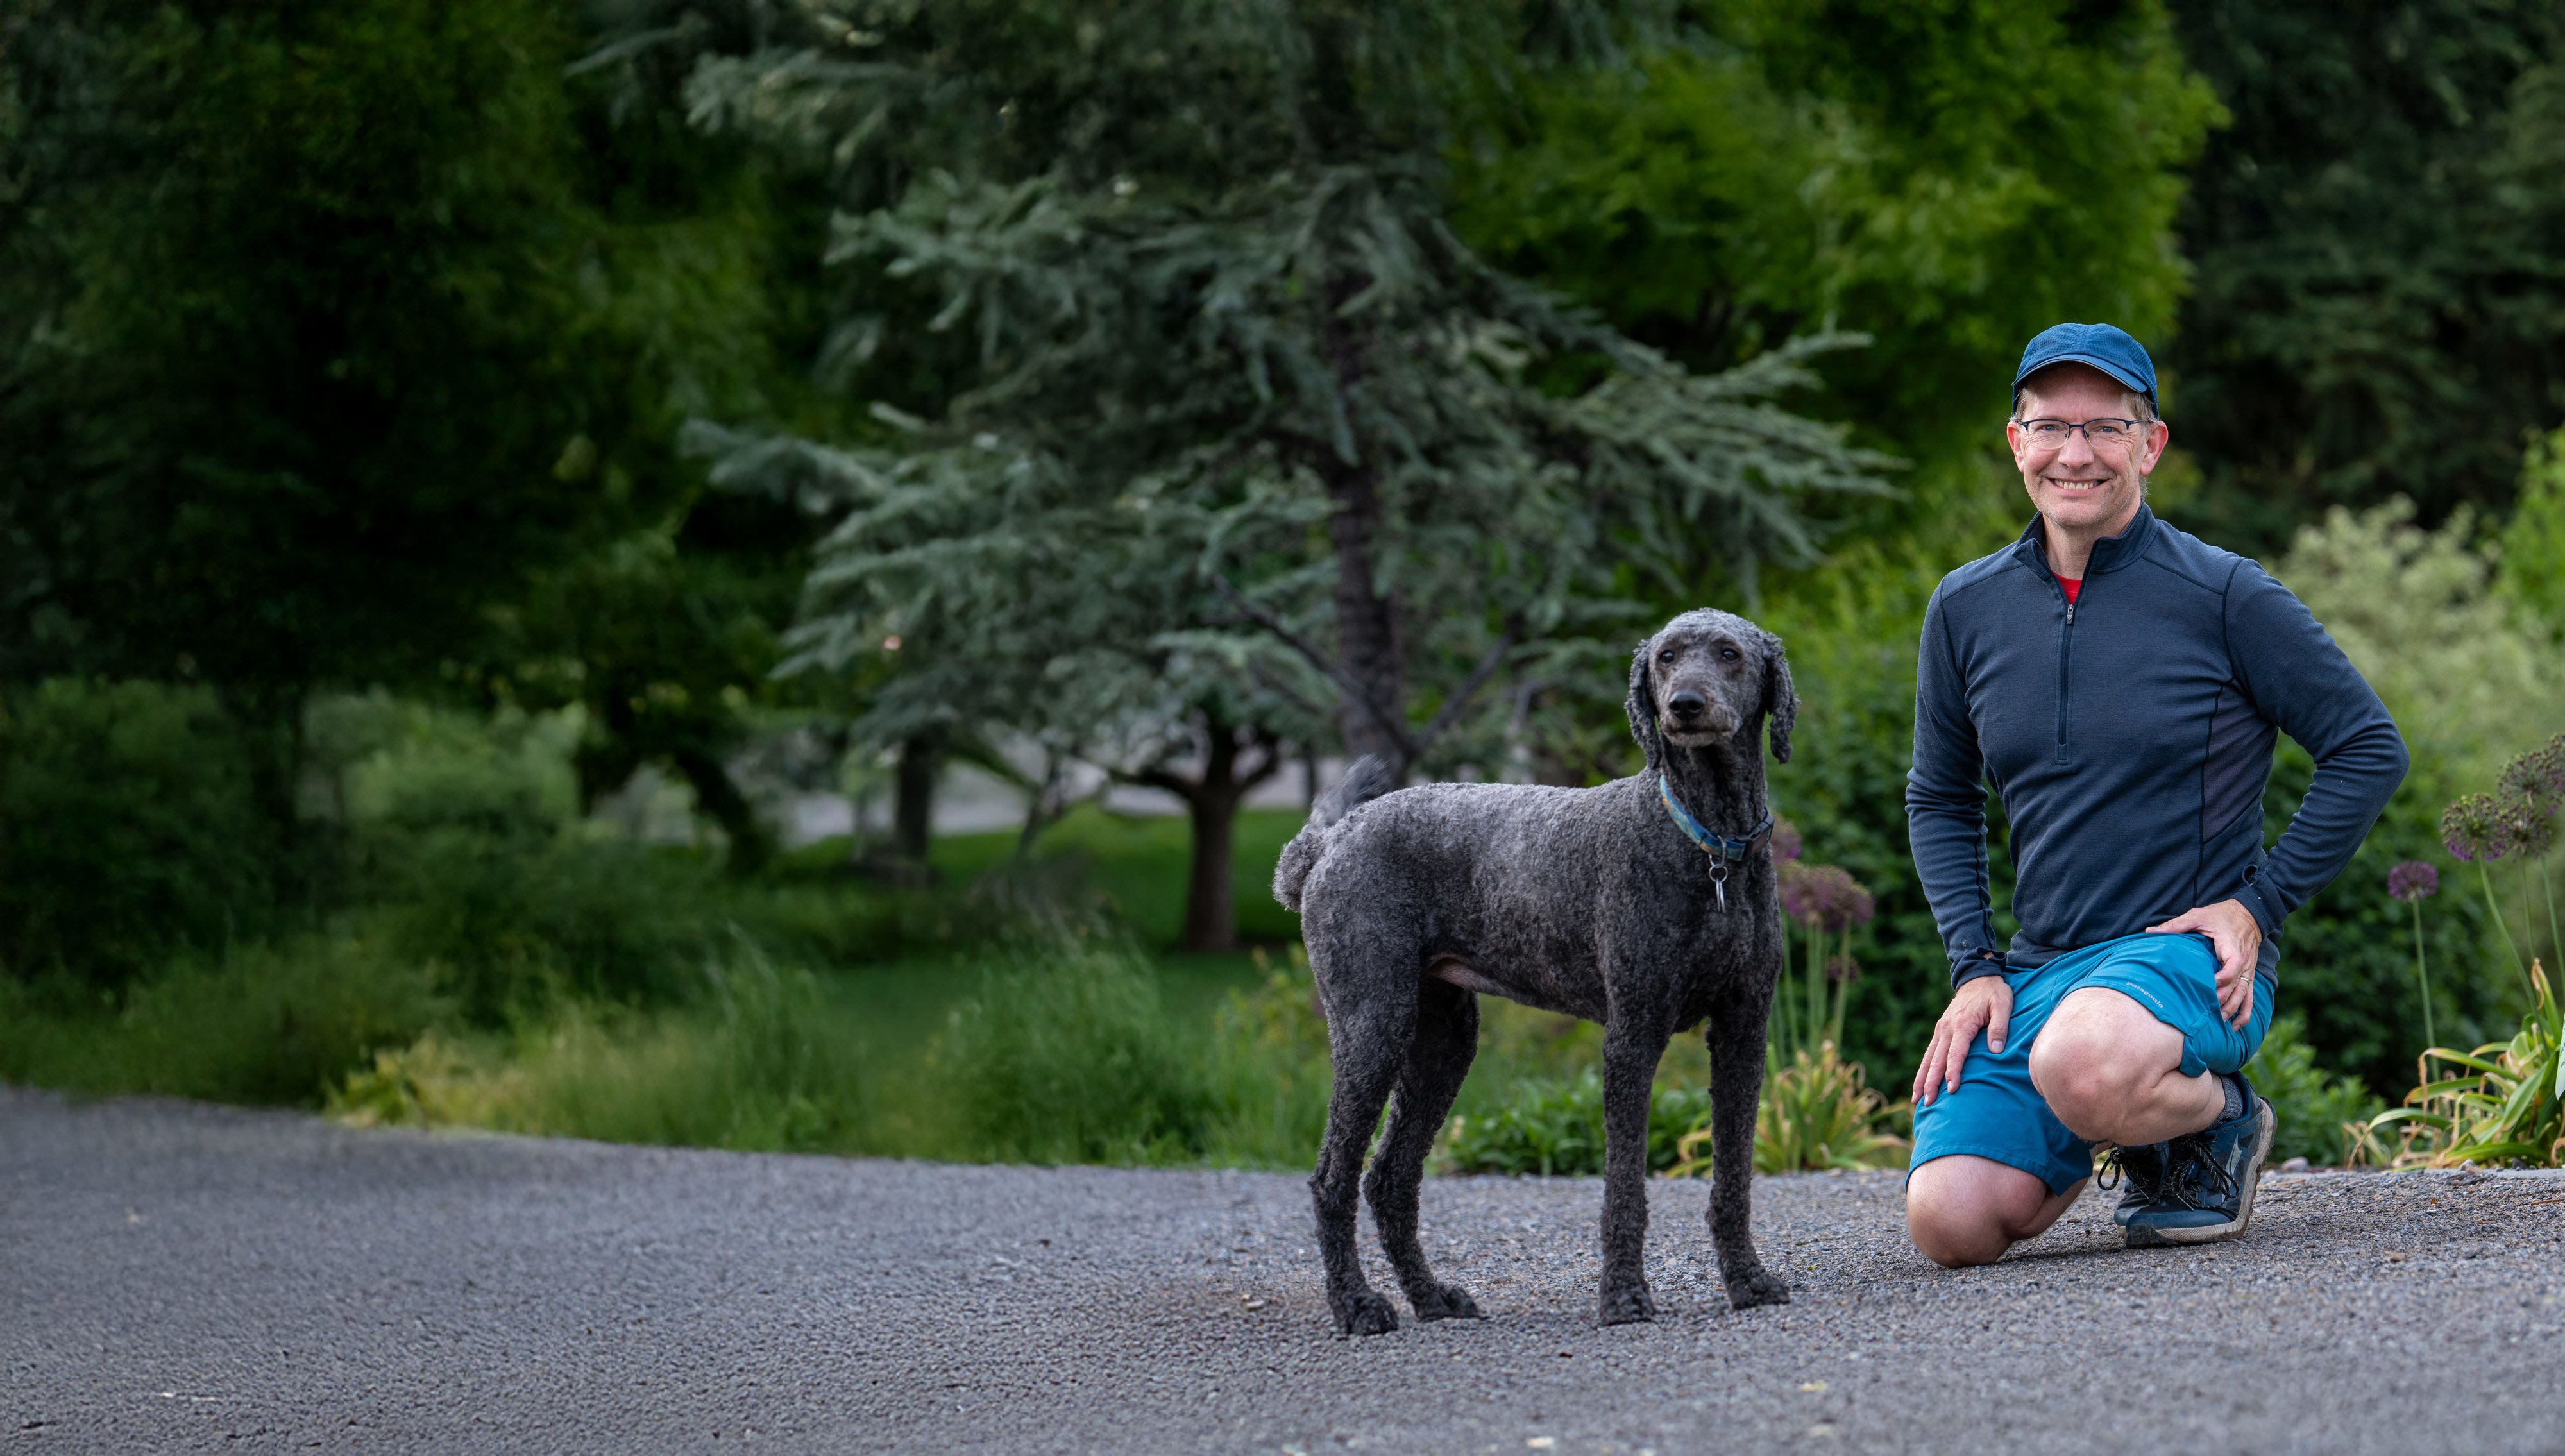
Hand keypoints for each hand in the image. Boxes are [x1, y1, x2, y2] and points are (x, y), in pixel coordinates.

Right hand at [1913, 974, 2012, 1106]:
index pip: (1955, 1053)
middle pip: (1937, 1060)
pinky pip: (1929, 1053)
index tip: (1951, 1090)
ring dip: (1922, 1079)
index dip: (1952, 1073)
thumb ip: (2000, 1027)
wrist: (1978, 976)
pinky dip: (1923, 1069)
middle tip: (1927, 1103)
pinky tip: (1920, 1083)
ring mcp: (1941, 1029)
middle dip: (1931, 1082)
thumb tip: (1996, 1051)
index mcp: (1962, 1024)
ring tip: (1917, 1099)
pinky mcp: (1940, 1030)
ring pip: (1928, 1058)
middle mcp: (1947, 1028)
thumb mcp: (2003, 1005)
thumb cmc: (1994, 992)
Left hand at [2146, 898, 2261, 1029]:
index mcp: (2232, 948)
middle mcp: (2244, 963)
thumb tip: (2150, 932)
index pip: (2231, 969)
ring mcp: (2249, 971)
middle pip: (2237, 987)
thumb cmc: (2221, 915)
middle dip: (2223, 1001)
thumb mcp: (2198, 916)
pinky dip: (2245, 1013)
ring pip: (2244, 995)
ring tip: (2220, 1022)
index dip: (2220, 980)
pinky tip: (2236, 1027)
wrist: (2248, 913)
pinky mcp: (2249, 975)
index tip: (2207, 986)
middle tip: (2207, 1011)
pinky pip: (2250, 996)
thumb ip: (2176, 925)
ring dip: (2233, 1010)